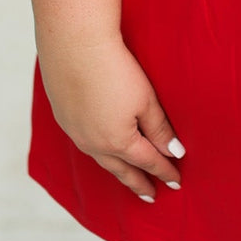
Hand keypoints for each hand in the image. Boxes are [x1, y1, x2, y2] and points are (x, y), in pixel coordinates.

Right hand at [37, 32, 185, 201]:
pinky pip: (84, 143)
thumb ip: (159, 129)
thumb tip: (174, 152)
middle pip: (121, 169)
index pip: (148, 162)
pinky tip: (101, 149)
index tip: (176, 182)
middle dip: (138, 182)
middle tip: (150, 196)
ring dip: (116, 169)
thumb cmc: (116, 70)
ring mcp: (75, 131)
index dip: (164, 171)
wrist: (74, 45)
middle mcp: (93, 143)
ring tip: (127, 177)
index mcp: (118, 142)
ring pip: (100, 159)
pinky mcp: (63, 116)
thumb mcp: (146, 100)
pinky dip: (98, 152)